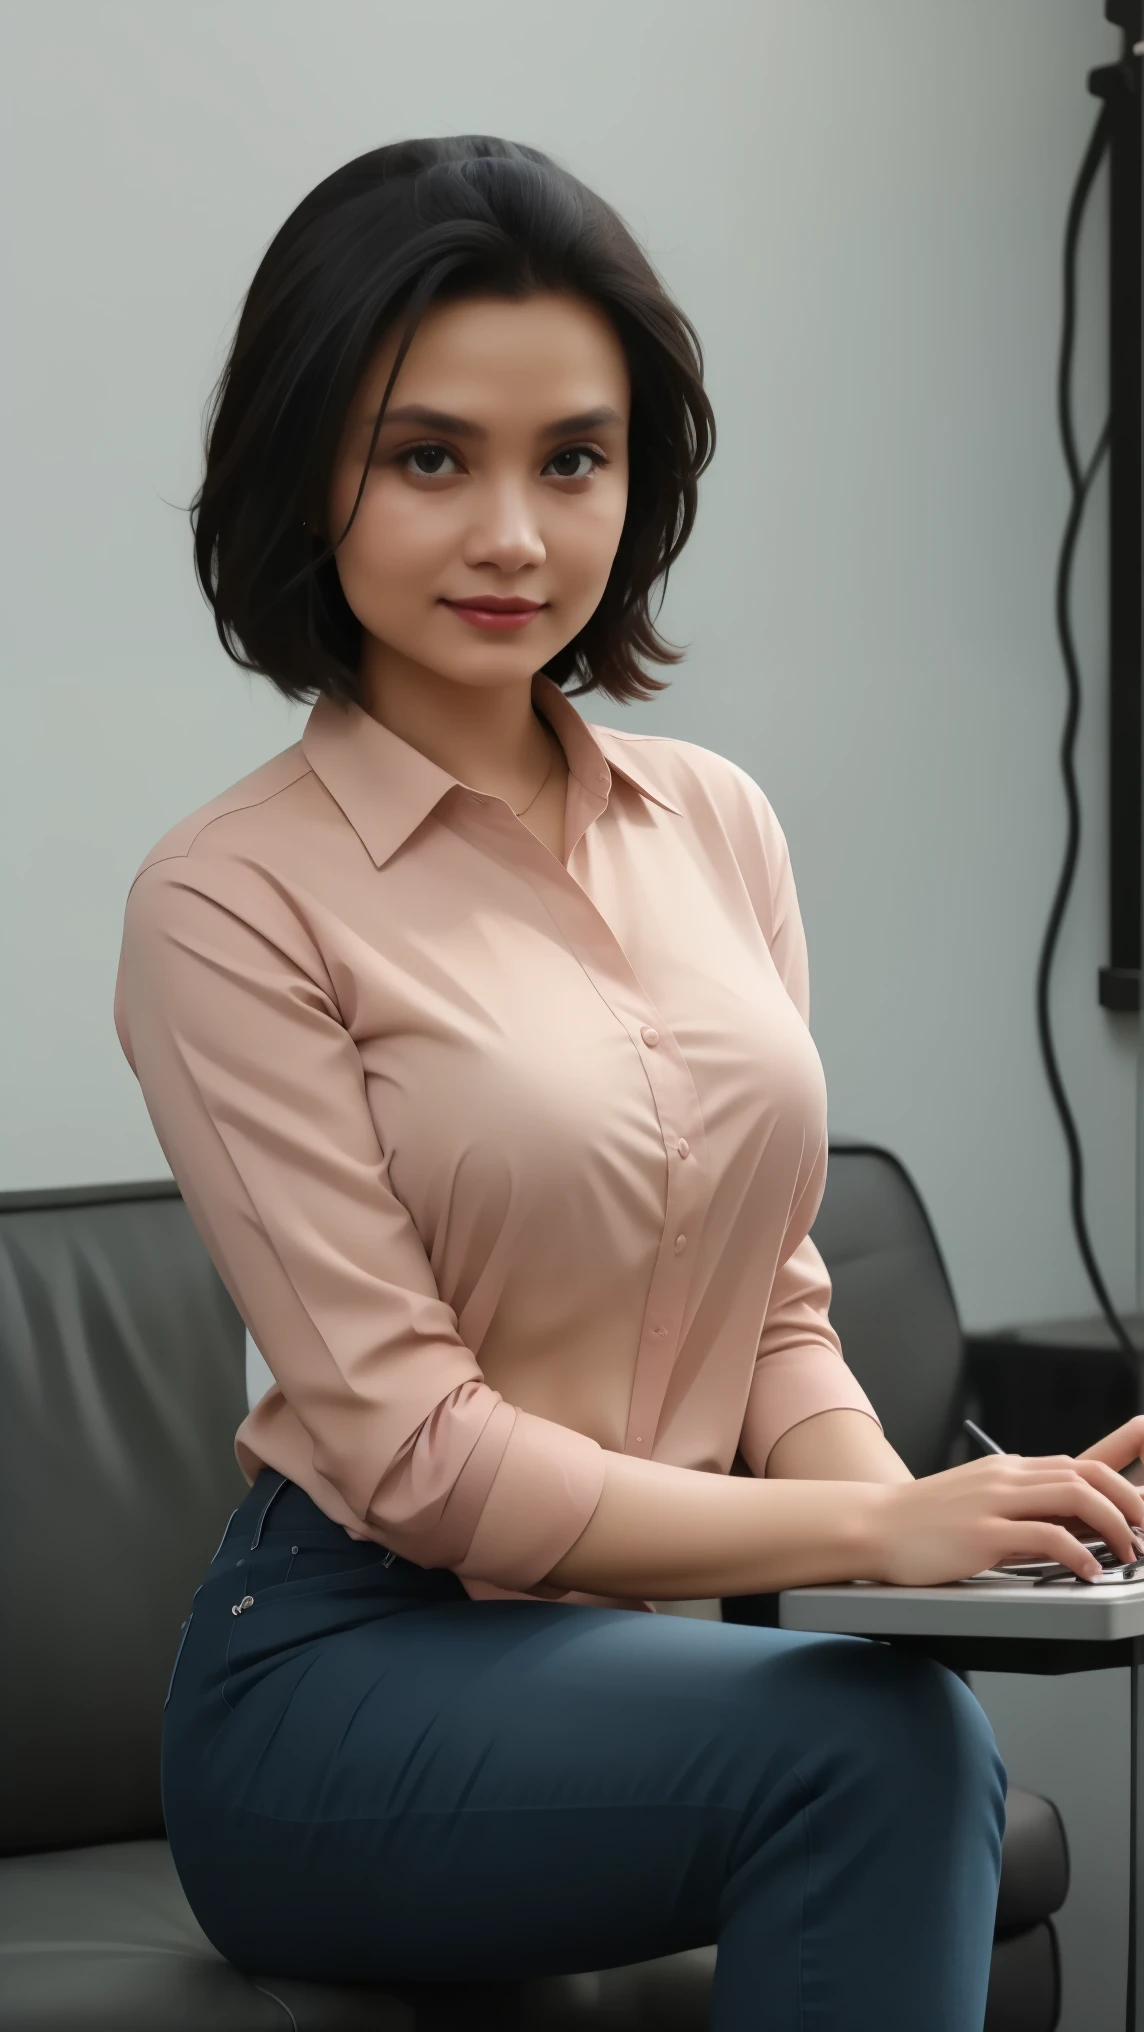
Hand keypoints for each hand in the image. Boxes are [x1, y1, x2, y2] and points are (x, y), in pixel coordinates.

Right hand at [868, 1451, 1143, 1586]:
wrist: (874, 1524)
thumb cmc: (924, 1520)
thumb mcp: (979, 1502)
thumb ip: (1022, 1507)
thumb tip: (1068, 1528)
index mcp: (1011, 1470)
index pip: (1082, 1462)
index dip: (1124, 1471)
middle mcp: (1008, 1477)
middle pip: (1088, 1475)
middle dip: (1129, 1501)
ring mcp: (995, 1502)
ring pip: (1075, 1497)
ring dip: (1113, 1525)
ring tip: (1128, 1553)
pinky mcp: (982, 1532)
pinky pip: (1044, 1536)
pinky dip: (1077, 1554)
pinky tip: (1087, 1572)